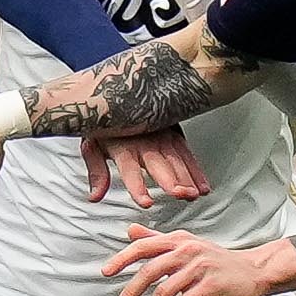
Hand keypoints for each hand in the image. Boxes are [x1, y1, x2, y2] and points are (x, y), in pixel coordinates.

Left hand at [80, 126, 209, 207]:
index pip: (130, 170)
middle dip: (171, 180)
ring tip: (194, 194)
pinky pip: (187, 154)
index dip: (138, 187)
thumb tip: (94, 197)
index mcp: (122, 147)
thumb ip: (98, 173)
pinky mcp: (174, 134)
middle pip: (159, 164)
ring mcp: (162, 137)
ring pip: (176, 160)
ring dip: (187, 177)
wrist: (120, 93)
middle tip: (180, 194)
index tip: (146, 202)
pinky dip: (196, 171)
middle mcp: (144, 143)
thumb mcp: (93, 145)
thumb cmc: (107, 124)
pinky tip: (202, 186)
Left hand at [106, 225, 295, 295]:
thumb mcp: (188, 244)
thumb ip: (157, 238)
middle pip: (148, 272)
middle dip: (130, 293)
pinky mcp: (210, 287)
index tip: (106, 272)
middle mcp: (187, 251)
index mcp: (178, 240)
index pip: (143, 246)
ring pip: (164, 293)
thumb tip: (129, 230)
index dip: (122, 258)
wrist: (254, 271)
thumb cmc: (218, 260)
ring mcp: (199, 268)